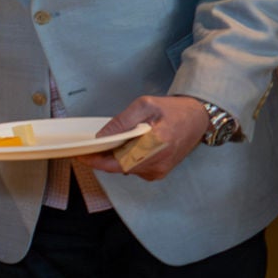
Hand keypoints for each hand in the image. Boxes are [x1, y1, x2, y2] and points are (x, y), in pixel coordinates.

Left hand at [81, 95, 210, 180]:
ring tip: (106, 143)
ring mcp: (159, 170)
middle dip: (101, 158)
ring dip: (113, 158)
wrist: (198, 118)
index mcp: (157, 144)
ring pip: (125, 169)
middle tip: (87, 147)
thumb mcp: (145, 105)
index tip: (79, 156)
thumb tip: (102, 136)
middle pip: (118, 167)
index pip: (119, 161)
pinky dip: (124, 159)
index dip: (96, 161)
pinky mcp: (159, 172)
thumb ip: (122, 121)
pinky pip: (133, 169)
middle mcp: (158, 162)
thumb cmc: (174, 110)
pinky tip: (123, 147)